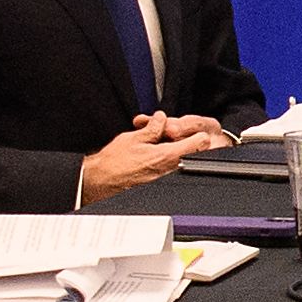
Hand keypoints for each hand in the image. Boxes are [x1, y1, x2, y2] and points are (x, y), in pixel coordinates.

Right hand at [74, 113, 224, 201]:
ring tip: (154, 143)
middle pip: (191, 151)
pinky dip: (165, 158)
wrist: (102, 181)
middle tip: (166, 132)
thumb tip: (162, 119)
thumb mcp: (134, 138)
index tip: (192, 128)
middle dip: (182, 139)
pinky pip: (170, 167)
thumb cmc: (114, 163)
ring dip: (172, 148)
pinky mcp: (160, 183)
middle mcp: (170, 169)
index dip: (197, 132)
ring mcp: (166, 178)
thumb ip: (153, 127)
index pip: (199, 143)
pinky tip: (151, 154)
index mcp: (167, 156)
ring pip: (180, 158)